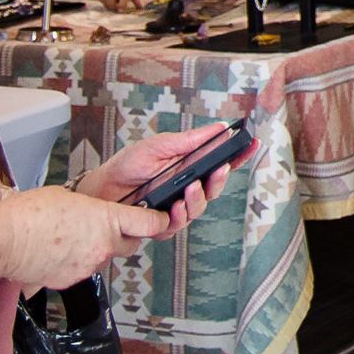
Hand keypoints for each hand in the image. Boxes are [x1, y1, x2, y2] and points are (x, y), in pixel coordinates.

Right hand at [0, 185, 174, 291]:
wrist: (5, 240)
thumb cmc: (31, 213)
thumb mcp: (69, 197)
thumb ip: (90, 208)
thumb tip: (91, 215)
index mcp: (107, 219)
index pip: (149, 223)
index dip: (160, 220)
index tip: (164, 218)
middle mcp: (103, 245)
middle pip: (130, 244)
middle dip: (126, 236)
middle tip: (111, 227)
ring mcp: (87, 265)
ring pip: (104, 257)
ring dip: (97, 249)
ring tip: (73, 237)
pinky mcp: (71, 280)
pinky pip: (82, 269)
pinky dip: (77, 261)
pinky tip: (59, 251)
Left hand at [78, 122, 252, 213]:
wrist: (101, 187)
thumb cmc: (128, 165)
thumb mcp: (160, 145)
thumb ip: (190, 140)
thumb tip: (219, 128)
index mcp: (189, 166)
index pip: (220, 162)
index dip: (239, 156)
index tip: (252, 144)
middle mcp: (186, 188)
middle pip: (214, 188)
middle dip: (221, 180)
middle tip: (220, 169)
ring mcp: (174, 207)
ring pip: (198, 209)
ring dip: (198, 199)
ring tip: (190, 189)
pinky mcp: (160, 224)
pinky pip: (176, 225)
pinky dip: (177, 216)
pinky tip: (173, 207)